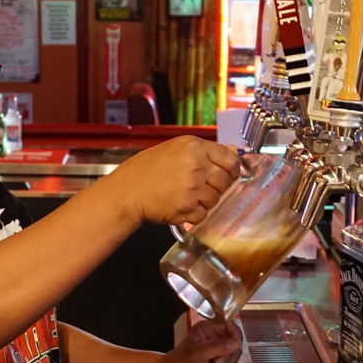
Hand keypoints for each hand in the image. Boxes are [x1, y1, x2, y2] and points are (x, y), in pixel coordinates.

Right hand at [104, 137, 237, 226]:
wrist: (128, 190)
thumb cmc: (148, 169)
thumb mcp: (177, 148)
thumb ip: (207, 150)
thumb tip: (233, 151)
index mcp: (194, 147)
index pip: (230, 159)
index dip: (232, 169)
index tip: (228, 173)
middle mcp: (196, 166)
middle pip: (225, 181)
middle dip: (217, 186)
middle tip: (200, 186)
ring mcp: (192, 188)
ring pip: (216, 199)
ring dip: (205, 200)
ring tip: (186, 195)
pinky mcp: (187, 208)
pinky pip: (204, 214)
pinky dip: (195, 213)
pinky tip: (181, 205)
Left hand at [154, 319, 243, 362]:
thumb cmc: (179, 362)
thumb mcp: (197, 353)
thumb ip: (217, 347)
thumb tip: (235, 343)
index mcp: (208, 327)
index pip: (231, 327)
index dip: (235, 339)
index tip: (234, 348)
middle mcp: (215, 335)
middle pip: (236, 342)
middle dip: (228, 355)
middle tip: (216, 362)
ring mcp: (218, 347)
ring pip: (235, 353)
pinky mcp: (220, 358)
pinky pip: (232, 362)